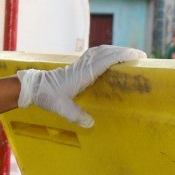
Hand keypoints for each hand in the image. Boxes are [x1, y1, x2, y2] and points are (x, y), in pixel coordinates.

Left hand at [16, 45, 140, 126]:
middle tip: (140, 56)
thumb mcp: (61, 107)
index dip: (122, 55)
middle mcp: (83, 65)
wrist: (34, 87)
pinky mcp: (78, 65)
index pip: (106, 59)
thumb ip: (76, 115)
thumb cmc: (47, 96)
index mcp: (83, 73)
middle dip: (124, 51)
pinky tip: (111, 58)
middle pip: (107, 51)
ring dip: (116, 50)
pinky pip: (96, 54)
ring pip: (101, 51)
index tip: (136, 55)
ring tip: (129, 55)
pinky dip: (107, 53)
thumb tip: (91, 124)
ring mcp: (80, 63)